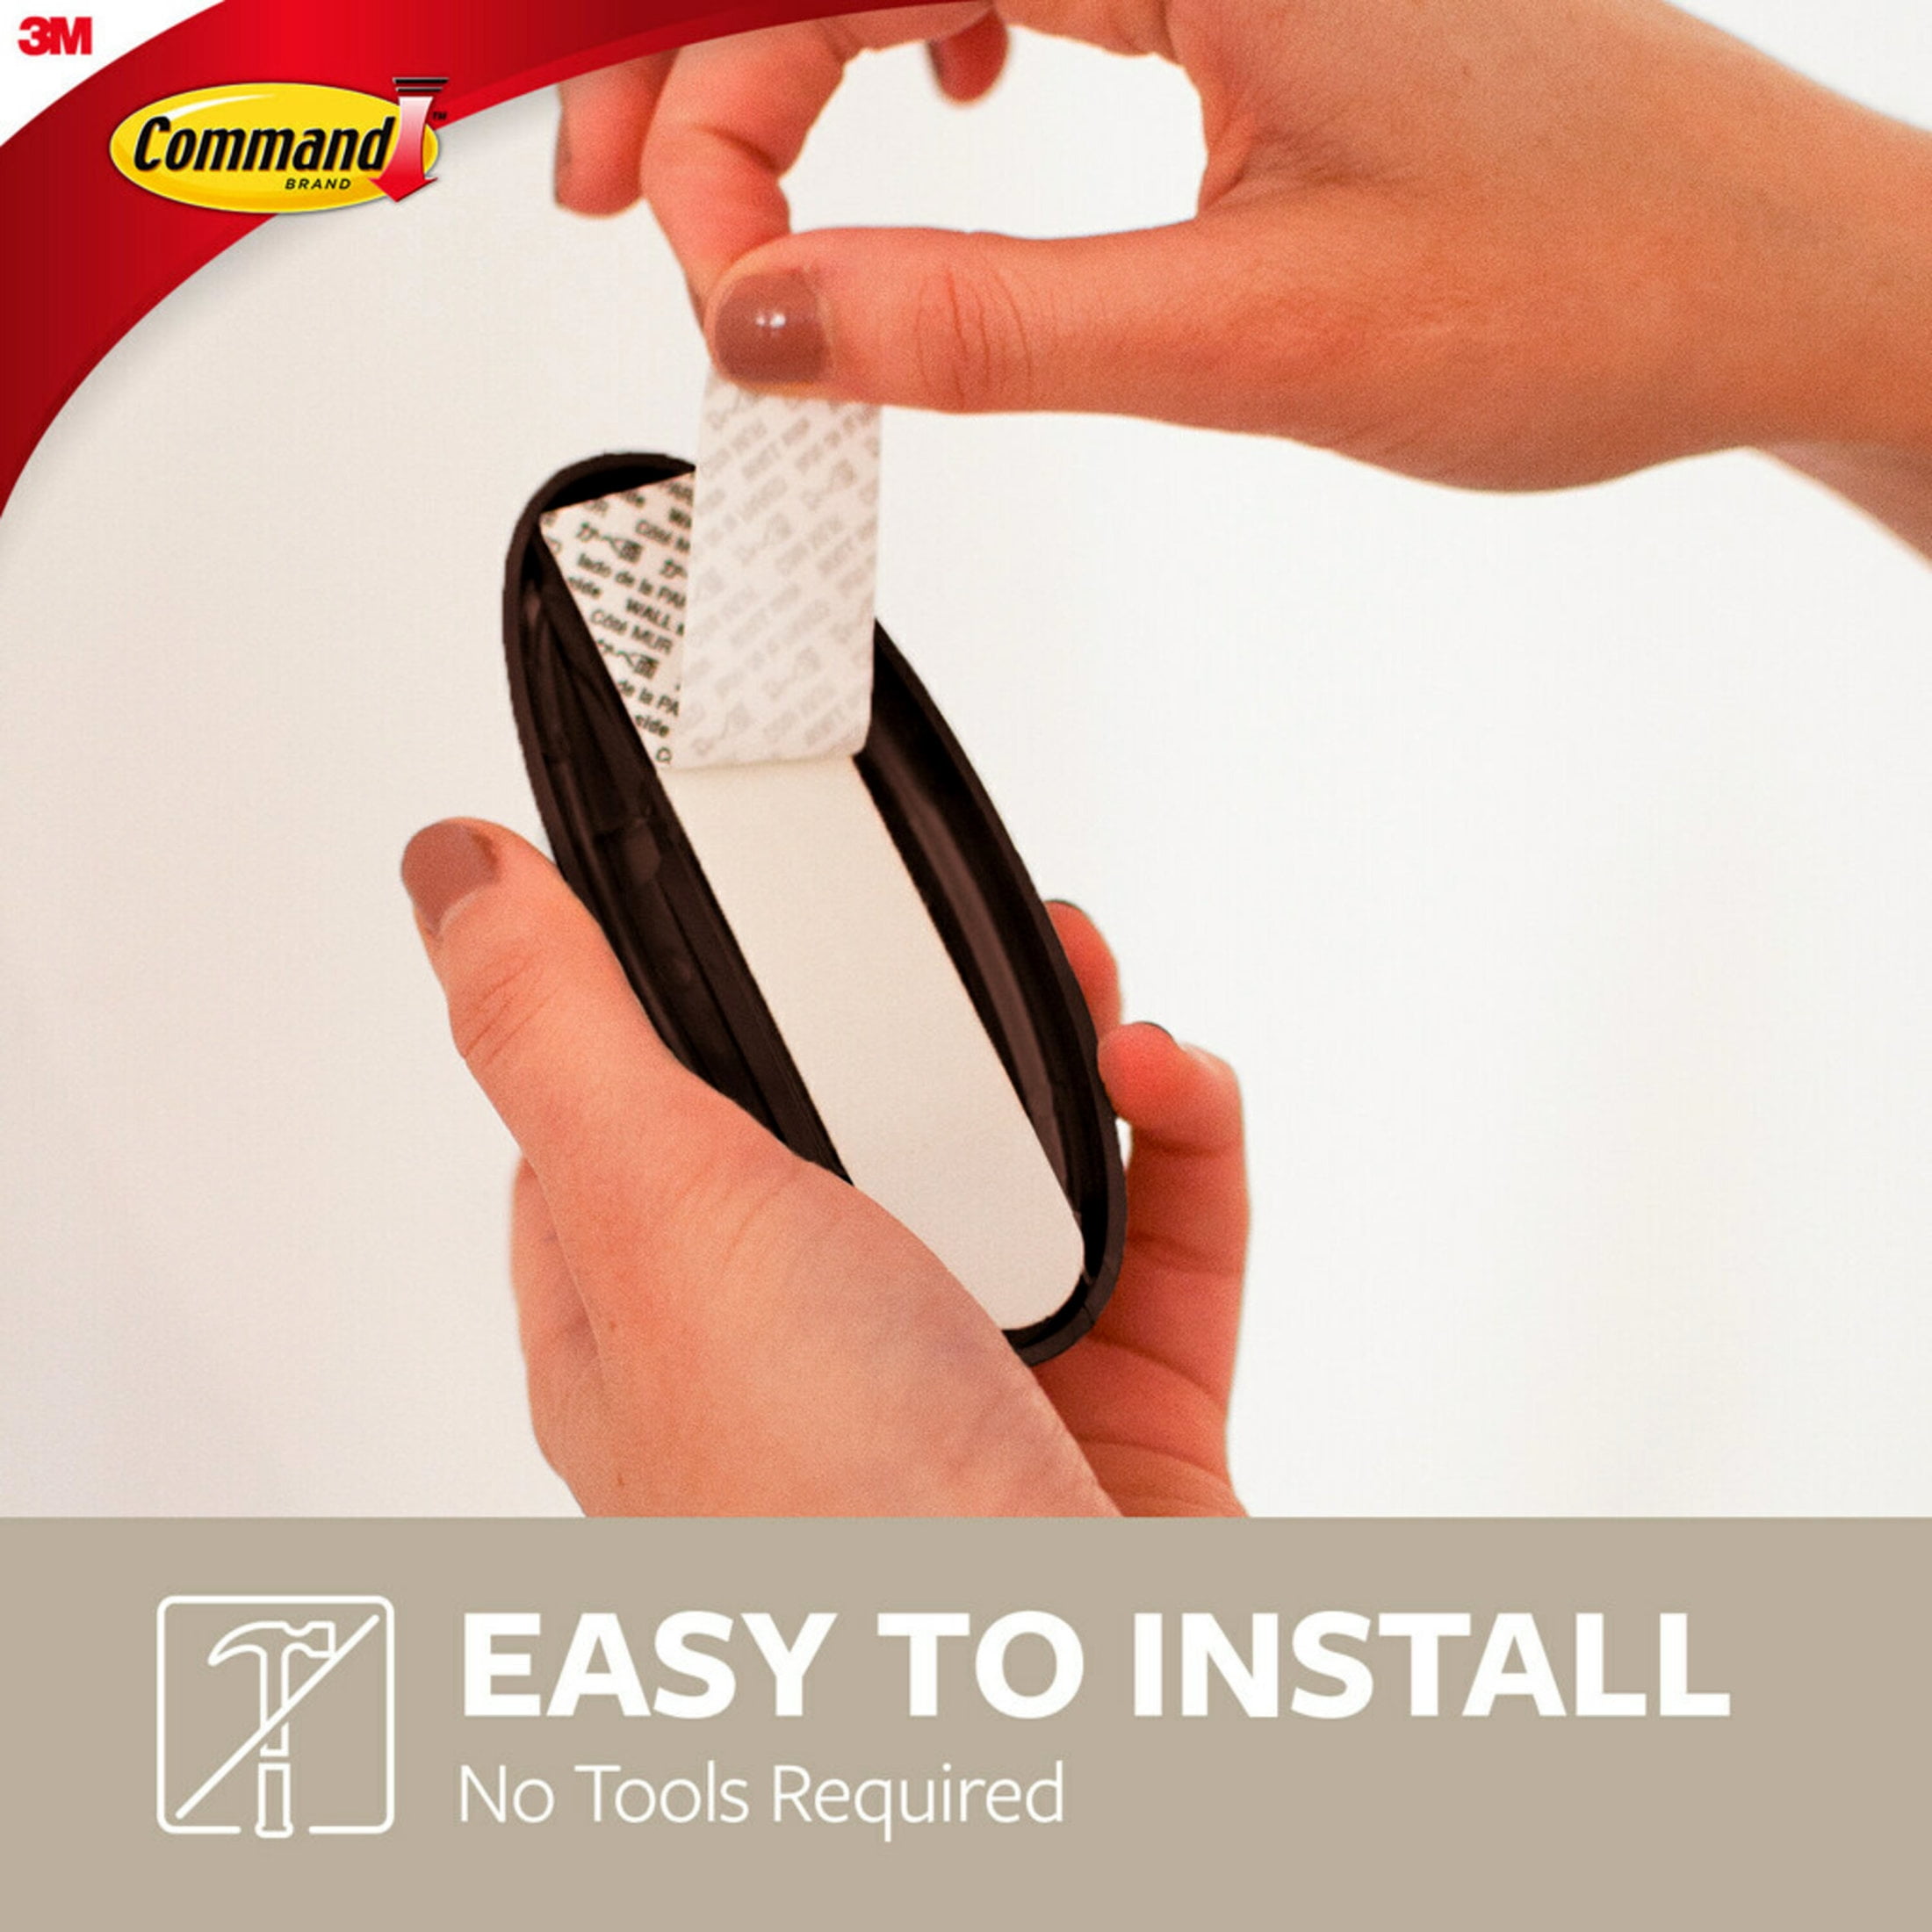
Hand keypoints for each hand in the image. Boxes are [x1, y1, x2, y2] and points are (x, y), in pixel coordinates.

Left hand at [401, 819, 1245, 1515]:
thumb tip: (458, 879)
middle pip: (843, 1121)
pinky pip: (1162, 1238)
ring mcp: (960, 1378)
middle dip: (901, 1008)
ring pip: (1005, 1167)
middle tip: (935, 930)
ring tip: (1076, 981)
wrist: (1064, 1715)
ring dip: (1051, 1053)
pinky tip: (1163, 1085)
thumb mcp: (661, 1215)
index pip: (628, 1114)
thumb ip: (561, 1034)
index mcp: (654, 1309)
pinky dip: (1177, 1140)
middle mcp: (802, 1348)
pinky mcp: (1114, 1404)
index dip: (672, 990)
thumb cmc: (830, 1519)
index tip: (727, 887)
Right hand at [556, 0, 1931, 501]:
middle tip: (640, 212)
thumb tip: (774, 324)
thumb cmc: (1593, 278)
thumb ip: (985, 323)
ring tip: (757, 184)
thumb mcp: (1251, 332)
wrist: (1763, 285)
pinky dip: (940, 32)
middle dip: (714, 63)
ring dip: (810, 49)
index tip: (698, 261)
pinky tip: (954, 98)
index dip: (711, 96)